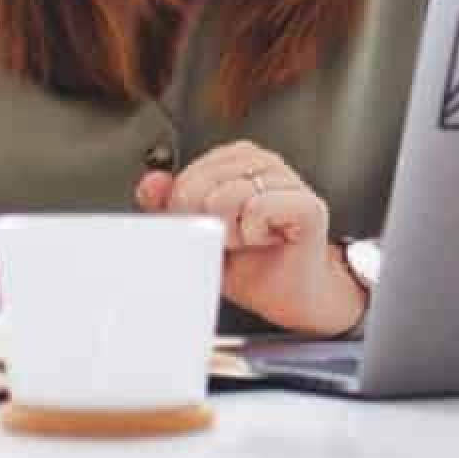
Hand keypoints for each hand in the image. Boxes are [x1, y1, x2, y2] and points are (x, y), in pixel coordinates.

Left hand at [139, 138, 360, 335]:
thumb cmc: (250, 264)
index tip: (209, 231)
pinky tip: (266, 241)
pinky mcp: (307, 204)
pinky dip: (253, 235)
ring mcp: (289, 180)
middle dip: (206, 223)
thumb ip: (171, 205)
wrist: (290, 297)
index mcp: (237, 161)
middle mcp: (263, 163)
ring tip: (249, 240)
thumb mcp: (198, 234)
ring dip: (230, 233)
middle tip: (230, 240)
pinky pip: (256, 210)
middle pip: (201, 183)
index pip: (187, 175)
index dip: (188, 213)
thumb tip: (151, 184)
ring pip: (226, 196)